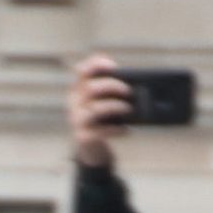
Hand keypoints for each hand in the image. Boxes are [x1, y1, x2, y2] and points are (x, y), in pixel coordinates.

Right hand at [69, 54, 128, 169]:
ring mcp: (77, 120)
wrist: (91, 148)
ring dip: (116, 107)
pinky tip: (126, 130)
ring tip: (129, 109)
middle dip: (113, 86)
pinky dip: (116, 130)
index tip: (113, 66)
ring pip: (96, 109)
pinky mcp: (84, 137)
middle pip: (91, 88)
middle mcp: (75, 103)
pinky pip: (101, 131)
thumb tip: (138, 86)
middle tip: (129, 91)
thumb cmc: (103, 119)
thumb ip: (113, 91)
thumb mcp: (104, 101)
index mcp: (79, 89)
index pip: (82, 70)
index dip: (97, 65)